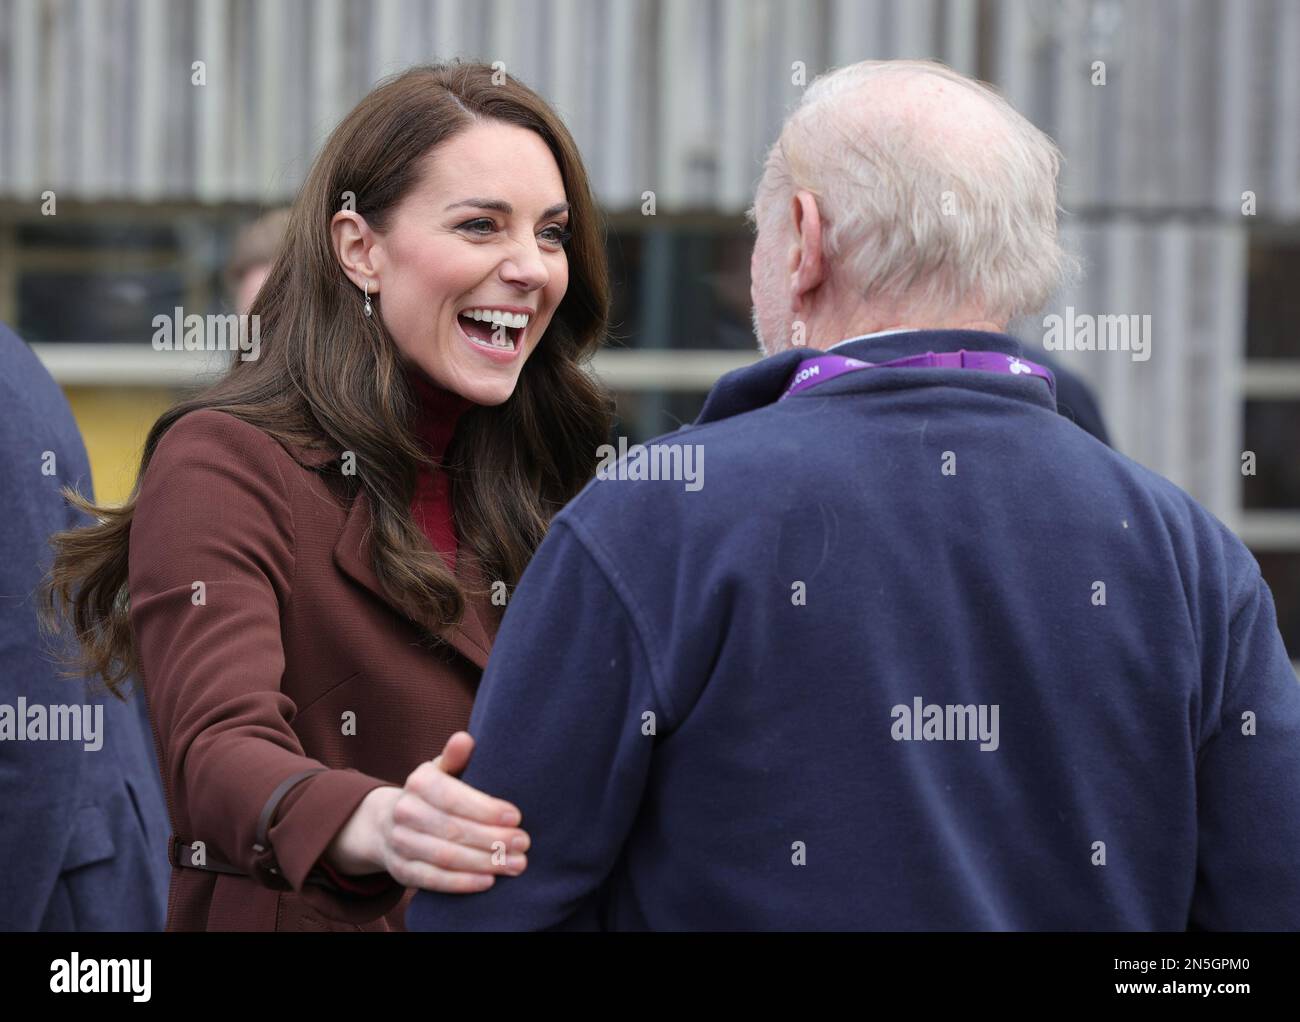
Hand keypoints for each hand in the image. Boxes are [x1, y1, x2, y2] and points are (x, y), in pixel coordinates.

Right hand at [326, 731, 529, 891]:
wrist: (388, 822)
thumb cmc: (432, 793)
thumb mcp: (443, 770)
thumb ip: (456, 757)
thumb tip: (465, 739)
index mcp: (419, 782)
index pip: (453, 797)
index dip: (486, 809)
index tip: (516, 817)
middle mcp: (405, 811)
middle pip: (453, 830)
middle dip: (493, 839)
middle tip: (524, 844)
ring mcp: (400, 843)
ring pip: (445, 857)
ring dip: (484, 863)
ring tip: (516, 864)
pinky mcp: (401, 871)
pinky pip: (432, 880)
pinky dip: (462, 883)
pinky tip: (489, 882)